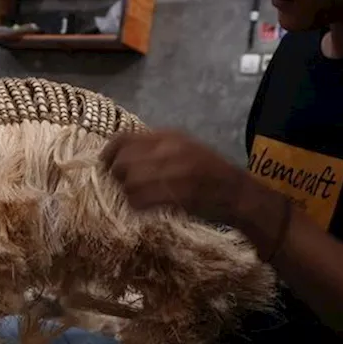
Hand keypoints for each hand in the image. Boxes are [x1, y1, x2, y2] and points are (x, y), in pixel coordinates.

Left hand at [100, 129, 263, 226]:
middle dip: (118, 176)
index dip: (109, 152)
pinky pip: (141, 200)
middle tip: (124, 185)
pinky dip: (138, 206)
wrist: (237, 193)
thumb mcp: (183, 147)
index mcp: (169, 136)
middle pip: (123, 162)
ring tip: (138, 198)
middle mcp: (169, 150)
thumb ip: (154, 147)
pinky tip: (145, 207)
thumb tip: (120, 154)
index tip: (105, 164)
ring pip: (129, 183)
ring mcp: (173, 172)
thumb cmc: (208, 172)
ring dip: (128, 193)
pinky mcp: (177, 194)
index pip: (124, 138)